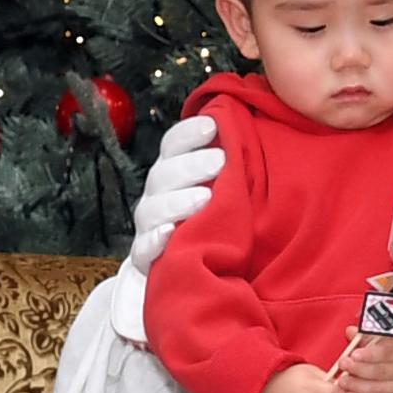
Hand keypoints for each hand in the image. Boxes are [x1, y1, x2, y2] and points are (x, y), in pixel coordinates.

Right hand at [123, 115, 225, 276]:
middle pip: (163, 174)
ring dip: (176, 201)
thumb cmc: (208, 220)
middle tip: (219, 160)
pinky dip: (155, 240)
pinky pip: (144, 249)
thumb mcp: (218, 189)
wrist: (183, 267)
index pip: (173, 146)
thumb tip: (248, 133)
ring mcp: (149, 226)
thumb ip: (228, 165)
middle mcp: (157, 196)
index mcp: (172, 172)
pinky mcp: (146, 258)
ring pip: (152, 210)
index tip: (212, 125)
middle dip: (190, 165)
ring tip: (205, 198)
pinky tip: (169, 232)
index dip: (188, 133)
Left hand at [331, 332, 392, 392]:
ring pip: (380, 389)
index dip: (370, 354)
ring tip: (342, 382)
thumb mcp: (386, 337)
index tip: (354, 354)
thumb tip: (350, 332)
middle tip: (343, 365)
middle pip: (382, 371)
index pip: (388, 351)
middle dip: (359, 370)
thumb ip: (367, 335)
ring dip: (358, 387)